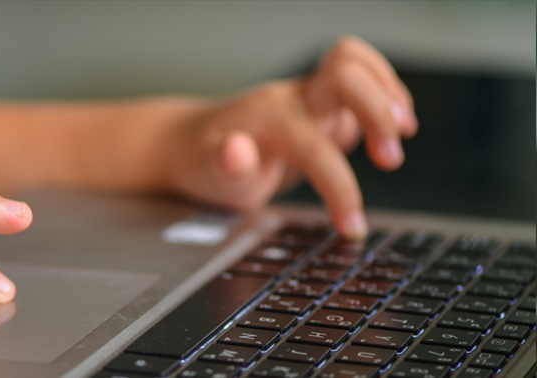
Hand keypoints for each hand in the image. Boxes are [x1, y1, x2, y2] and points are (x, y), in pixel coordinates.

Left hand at [164, 36, 416, 238]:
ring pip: (356, 63)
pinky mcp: (325, 103)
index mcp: (269, 119)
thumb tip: (237, 151)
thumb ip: (226, 166)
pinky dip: (387, 96)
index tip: (351, 228)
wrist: (194, 143)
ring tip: (404, 133)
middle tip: (390, 159)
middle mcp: (293, 99)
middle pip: (345, 72)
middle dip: (378, 112)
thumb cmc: (206, 162)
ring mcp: (311, 96)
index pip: (316, 149)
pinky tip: (391, 130)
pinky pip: (363, 78)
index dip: (341, 190)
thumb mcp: (211, 175)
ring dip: (390, 94)